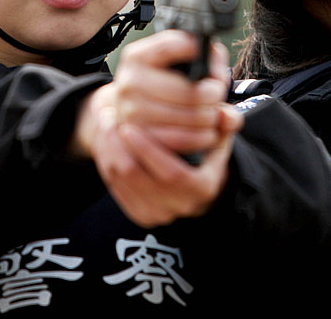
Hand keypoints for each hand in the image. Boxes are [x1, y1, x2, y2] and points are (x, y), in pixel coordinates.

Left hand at [71, 30, 243, 225]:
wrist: (196, 182)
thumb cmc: (207, 151)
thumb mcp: (220, 135)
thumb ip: (226, 121)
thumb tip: (225, 115)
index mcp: (202, 188)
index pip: (172, 172)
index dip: (148, 150)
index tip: (129, 126)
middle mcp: (180, 207)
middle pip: (139, 178)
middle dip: (118, 145)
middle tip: (109, 117)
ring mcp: (158, 214)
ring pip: (121, 182)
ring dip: (107, 149)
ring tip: (104, 121)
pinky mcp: (139, 215)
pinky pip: (114, 188)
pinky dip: (105, 161)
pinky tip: (104, 138)